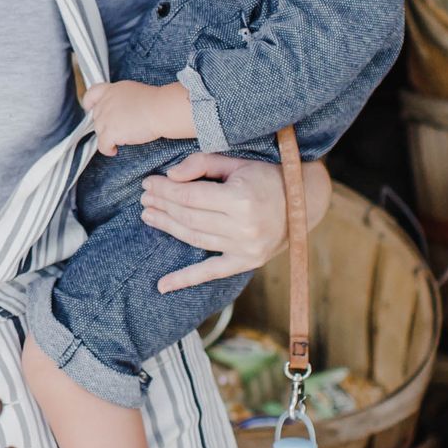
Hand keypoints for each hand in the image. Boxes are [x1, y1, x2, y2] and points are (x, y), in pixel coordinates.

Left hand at [84, 79, 173, 156]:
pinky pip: (102, 145)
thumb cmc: (156, 103)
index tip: (91, 110)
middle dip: (105, 124)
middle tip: (118, 129)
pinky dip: (107, 149)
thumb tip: (120, 110)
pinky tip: (114, 150)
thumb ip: (121, 99)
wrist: (161, 110)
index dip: (89, 103)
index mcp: (112, 90)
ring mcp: (106, 118)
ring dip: (107, 137)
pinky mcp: (110, 132)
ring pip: (99, 132)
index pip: (92, 94)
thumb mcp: (134, 92)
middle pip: (96, 117)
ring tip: (121, 140)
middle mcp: (105, 102)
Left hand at [140, 148, 290, 293]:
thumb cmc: (266, 177)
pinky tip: (162, 286)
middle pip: (189, 217)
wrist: (303, 202)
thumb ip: (202, 164)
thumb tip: (170, 176)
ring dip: (167, 228)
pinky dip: (185, 280)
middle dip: (162, 206)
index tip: (148, 183)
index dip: (165, 190)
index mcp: (241, 199)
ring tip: (149, 216)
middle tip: (144, 199)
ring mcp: (245, 248)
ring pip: (195, 239)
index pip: (190, 196)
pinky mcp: (247, 262)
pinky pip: (211, 273)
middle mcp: (243, 227)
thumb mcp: (237, 162)